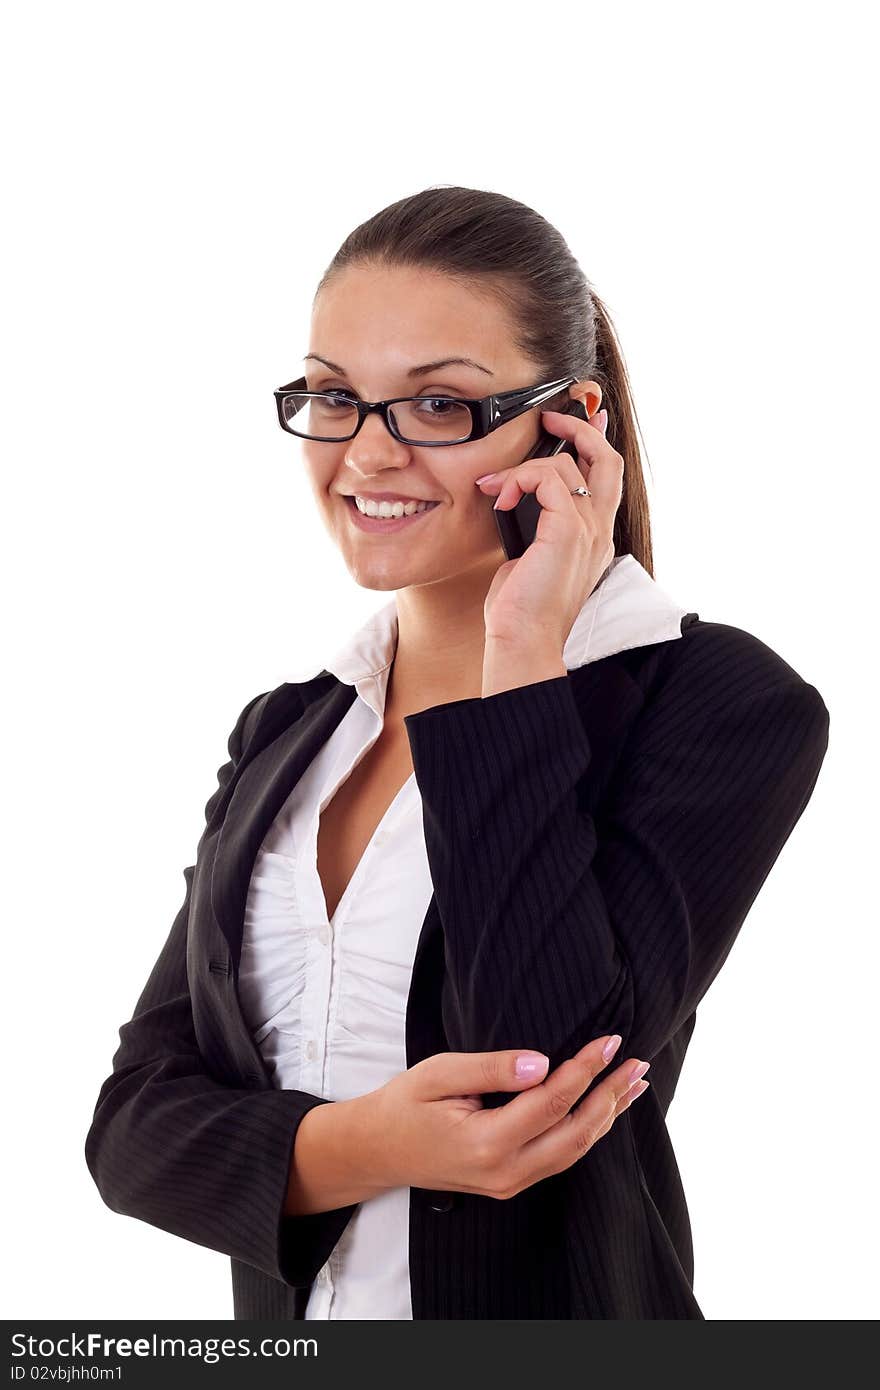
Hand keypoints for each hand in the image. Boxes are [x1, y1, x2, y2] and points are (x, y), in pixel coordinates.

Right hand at [366, 1034, 649, 1200]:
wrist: (378, 1150)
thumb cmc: (406, 1103)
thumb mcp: (440, 1073)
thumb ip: (492, 1068)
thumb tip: (543, 1062)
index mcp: (485, 1143)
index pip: (551, 1102)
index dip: (585, 1069)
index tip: (610, 1040)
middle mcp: (505, 1172)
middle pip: (575, 1134)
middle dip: (611, 1095)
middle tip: (637, 1061)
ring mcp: (510, 1183)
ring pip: (574, 1151)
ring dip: (608, 1114)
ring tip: (635, 1081)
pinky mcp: (512, 1182)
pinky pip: (562, 1157)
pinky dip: (589, 1130)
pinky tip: (605, 1109)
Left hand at [475, 406, 622, 650]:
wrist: (525, 638)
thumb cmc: (522, 609)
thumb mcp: (531, 559)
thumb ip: (536, 529)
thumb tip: (515, 502)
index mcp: (594, 539)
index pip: (608, 479)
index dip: (597, 444)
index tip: (584, 421)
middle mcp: (598, 531)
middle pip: (608, 460)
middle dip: (580, 429)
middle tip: (552, 417)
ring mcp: (588, 530)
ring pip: (568, 464)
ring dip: (524, 466)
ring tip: (496, 488)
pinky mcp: (568, 530)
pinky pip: (548, 477)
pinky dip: (519, 479)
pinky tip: (501, 500)